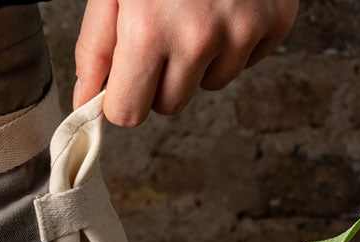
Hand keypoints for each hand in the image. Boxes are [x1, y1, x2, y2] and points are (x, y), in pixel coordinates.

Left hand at [73, 0, 298, 125]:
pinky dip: (235, 44)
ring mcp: (240, 31)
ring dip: (200, 63)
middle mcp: (196, 38)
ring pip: (209, 85)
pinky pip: (246, 62)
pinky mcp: (274, 21)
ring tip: (197, 15)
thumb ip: (95, 50)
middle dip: (161, 80)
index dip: (124, 97)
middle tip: (164, 35)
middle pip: (169, 105)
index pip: (128, 114)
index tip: (126, 78)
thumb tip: (86, 100)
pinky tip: (226, 9)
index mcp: (147, 33)